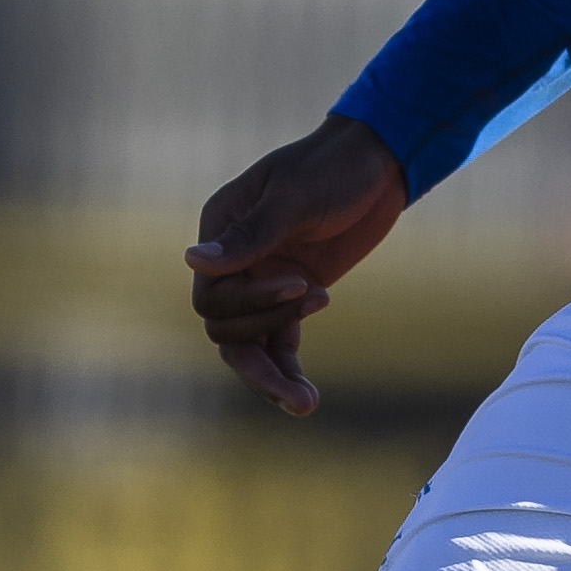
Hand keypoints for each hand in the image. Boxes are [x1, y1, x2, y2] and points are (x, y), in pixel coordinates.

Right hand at [187, 115, 409, 414]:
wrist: (378, 165)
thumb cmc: (332, 168)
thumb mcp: (293, 197)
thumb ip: (249, 234)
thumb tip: (192, 261)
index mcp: (220, 232)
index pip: (211, 295)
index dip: (251, 301)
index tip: (302, 284)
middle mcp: (235, 263)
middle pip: (225, 327)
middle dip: (263, 331)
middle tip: (318, 301)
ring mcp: (263, 283)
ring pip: (249, 347)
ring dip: (271, 376)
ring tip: (305, 405)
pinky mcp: (295, 299)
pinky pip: (280, 345)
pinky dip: (290, 370)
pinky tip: (307, 396)